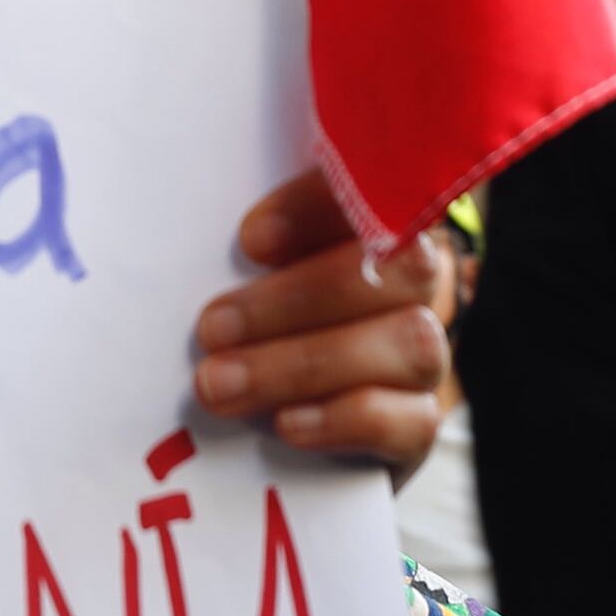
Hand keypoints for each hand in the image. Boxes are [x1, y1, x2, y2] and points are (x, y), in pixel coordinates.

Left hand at [191, 167, 449, 483]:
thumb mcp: (243, 267)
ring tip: (221, 384)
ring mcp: (427, 355)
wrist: (284, 423)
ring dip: (305, 364)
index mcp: (376, 222)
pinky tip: (285, 424)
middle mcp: (416, 283)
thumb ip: (241, 246)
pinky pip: (414, 420)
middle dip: (298, 299)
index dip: (322, 208)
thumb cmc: (250, 317)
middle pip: (403, 270)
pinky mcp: (421, 423)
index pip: (377, 191)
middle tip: (212, 328)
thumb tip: (188, 234)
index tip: (251, 240)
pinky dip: (344, 418)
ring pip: (412, 344)